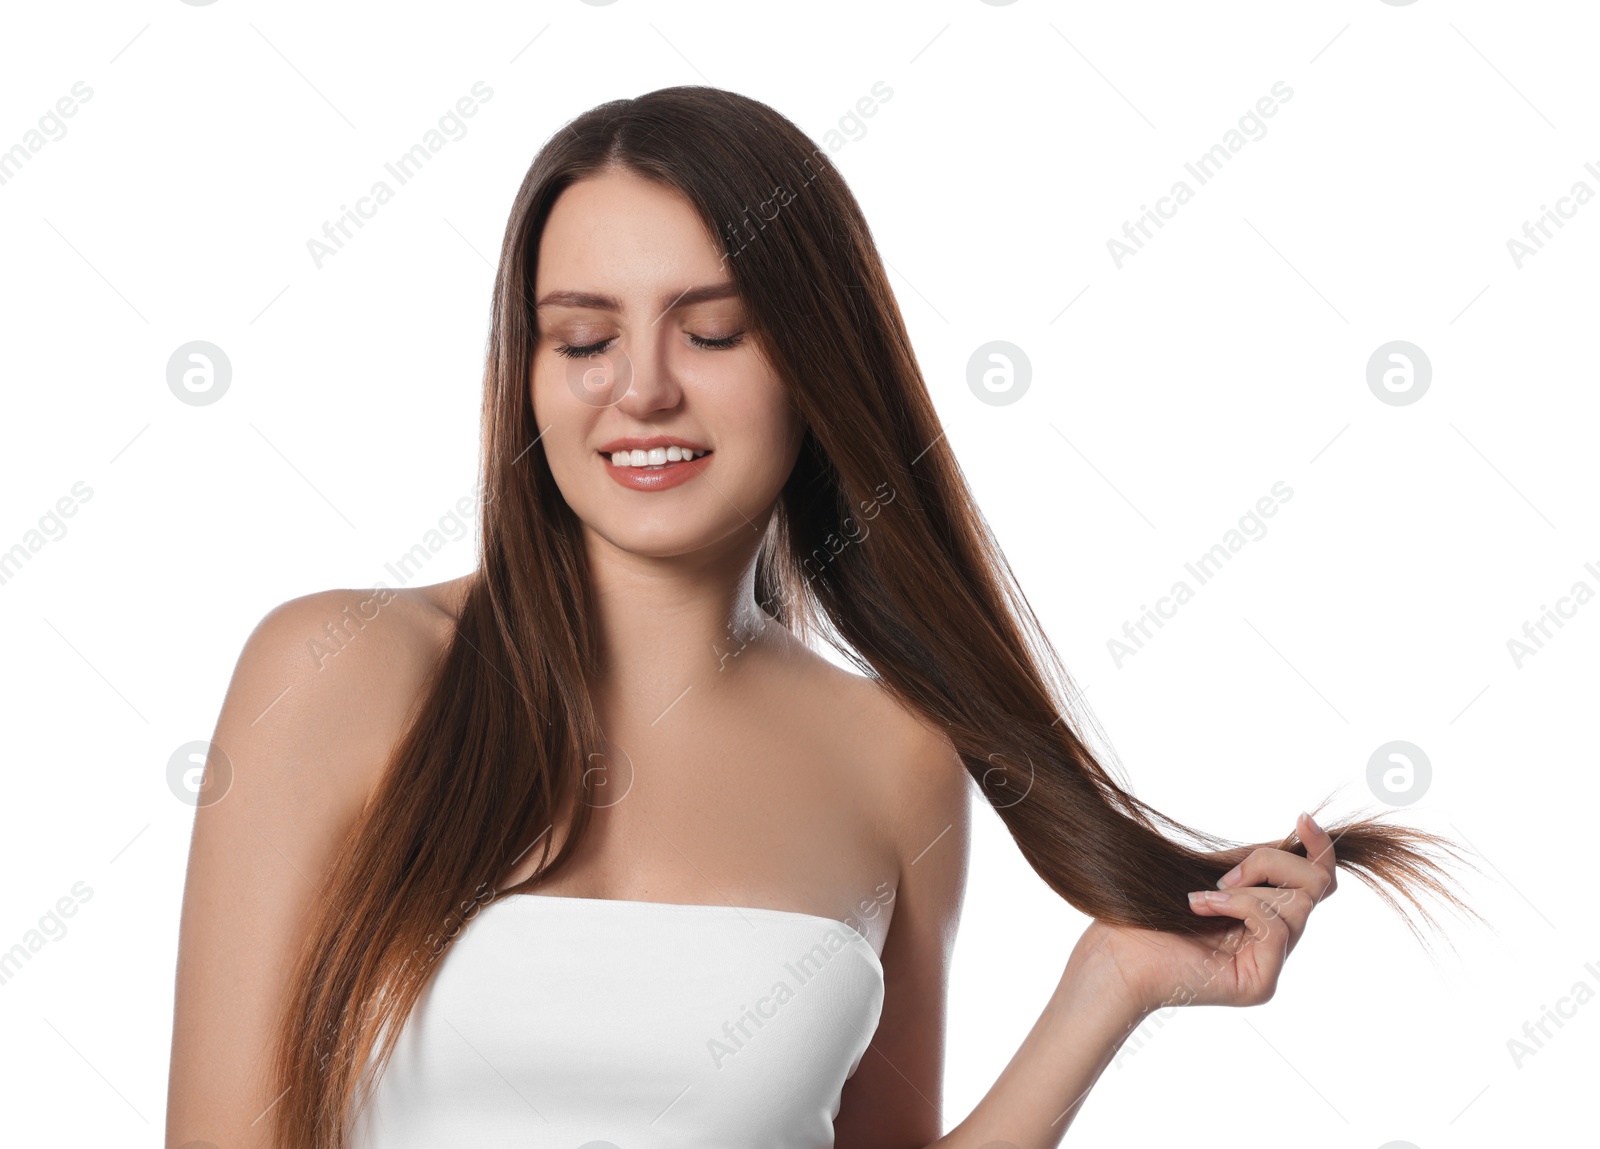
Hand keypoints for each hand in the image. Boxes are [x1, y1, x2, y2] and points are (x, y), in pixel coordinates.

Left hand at [1071, 812, 1338, 1015]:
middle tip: (1226, 874)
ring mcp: (1269, 965)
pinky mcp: (1260, 983)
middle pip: (1317, 887)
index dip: (1319, 848)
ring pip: (1298, 904)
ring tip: (1203, 894)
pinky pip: (1276, 927)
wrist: (1116, 951)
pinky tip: (1202, 906)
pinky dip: (1240, 906)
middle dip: (1272, 863)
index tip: (1302, 818)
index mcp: (1266, 915)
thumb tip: (1297, 834)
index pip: (1318, 883)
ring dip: (1247, 887)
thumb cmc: (1151, 910)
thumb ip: (1253, 860)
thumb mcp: (1211, 872)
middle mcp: (1274, 942)